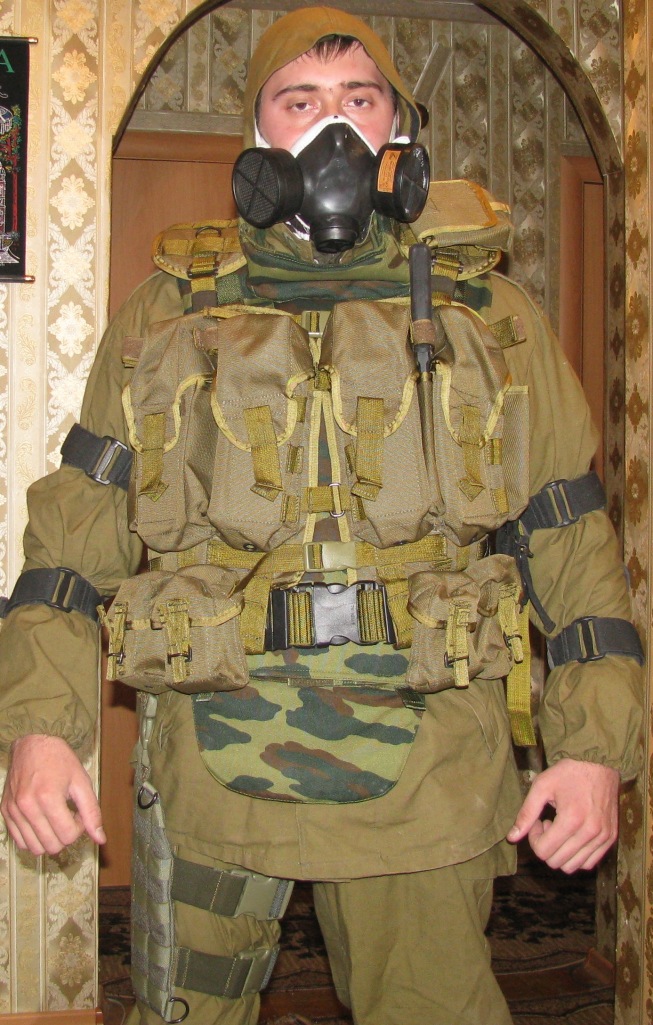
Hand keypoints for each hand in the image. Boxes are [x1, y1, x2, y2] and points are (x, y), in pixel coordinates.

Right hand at [1, 734, 105, 855]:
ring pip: (35, 849)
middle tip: (68, 816)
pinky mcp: (5, 812)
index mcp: (48, 797)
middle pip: (52, 846)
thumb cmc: (59, 760)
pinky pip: (19, 842)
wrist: (32, 745)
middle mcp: (27, 807)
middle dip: (65, 835)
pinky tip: (42, 821)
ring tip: (55, 819)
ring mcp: (13, 811)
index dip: (79, 828)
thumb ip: (92, 812)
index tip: (78, 813)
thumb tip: (100, 839)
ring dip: (49, 839)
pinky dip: (33, 838)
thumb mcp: (81, 781)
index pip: (68, 836)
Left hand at [507, 758, 618, 872]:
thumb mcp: (542, 786)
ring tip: (560, 830)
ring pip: (572, 866)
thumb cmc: (569, 772)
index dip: (534, 839)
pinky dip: (576, 856)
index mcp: (571, 819)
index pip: (543, 851)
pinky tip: (572, 835)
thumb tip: (511, 838)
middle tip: (547, 824)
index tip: (538, 821)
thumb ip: (526, 813)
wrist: (600, 764)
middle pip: (556, 862)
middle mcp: (590, 833)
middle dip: (545, 845)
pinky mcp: (610, 839)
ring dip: (560, 852)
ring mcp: (603, 838)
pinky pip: (589, 863)